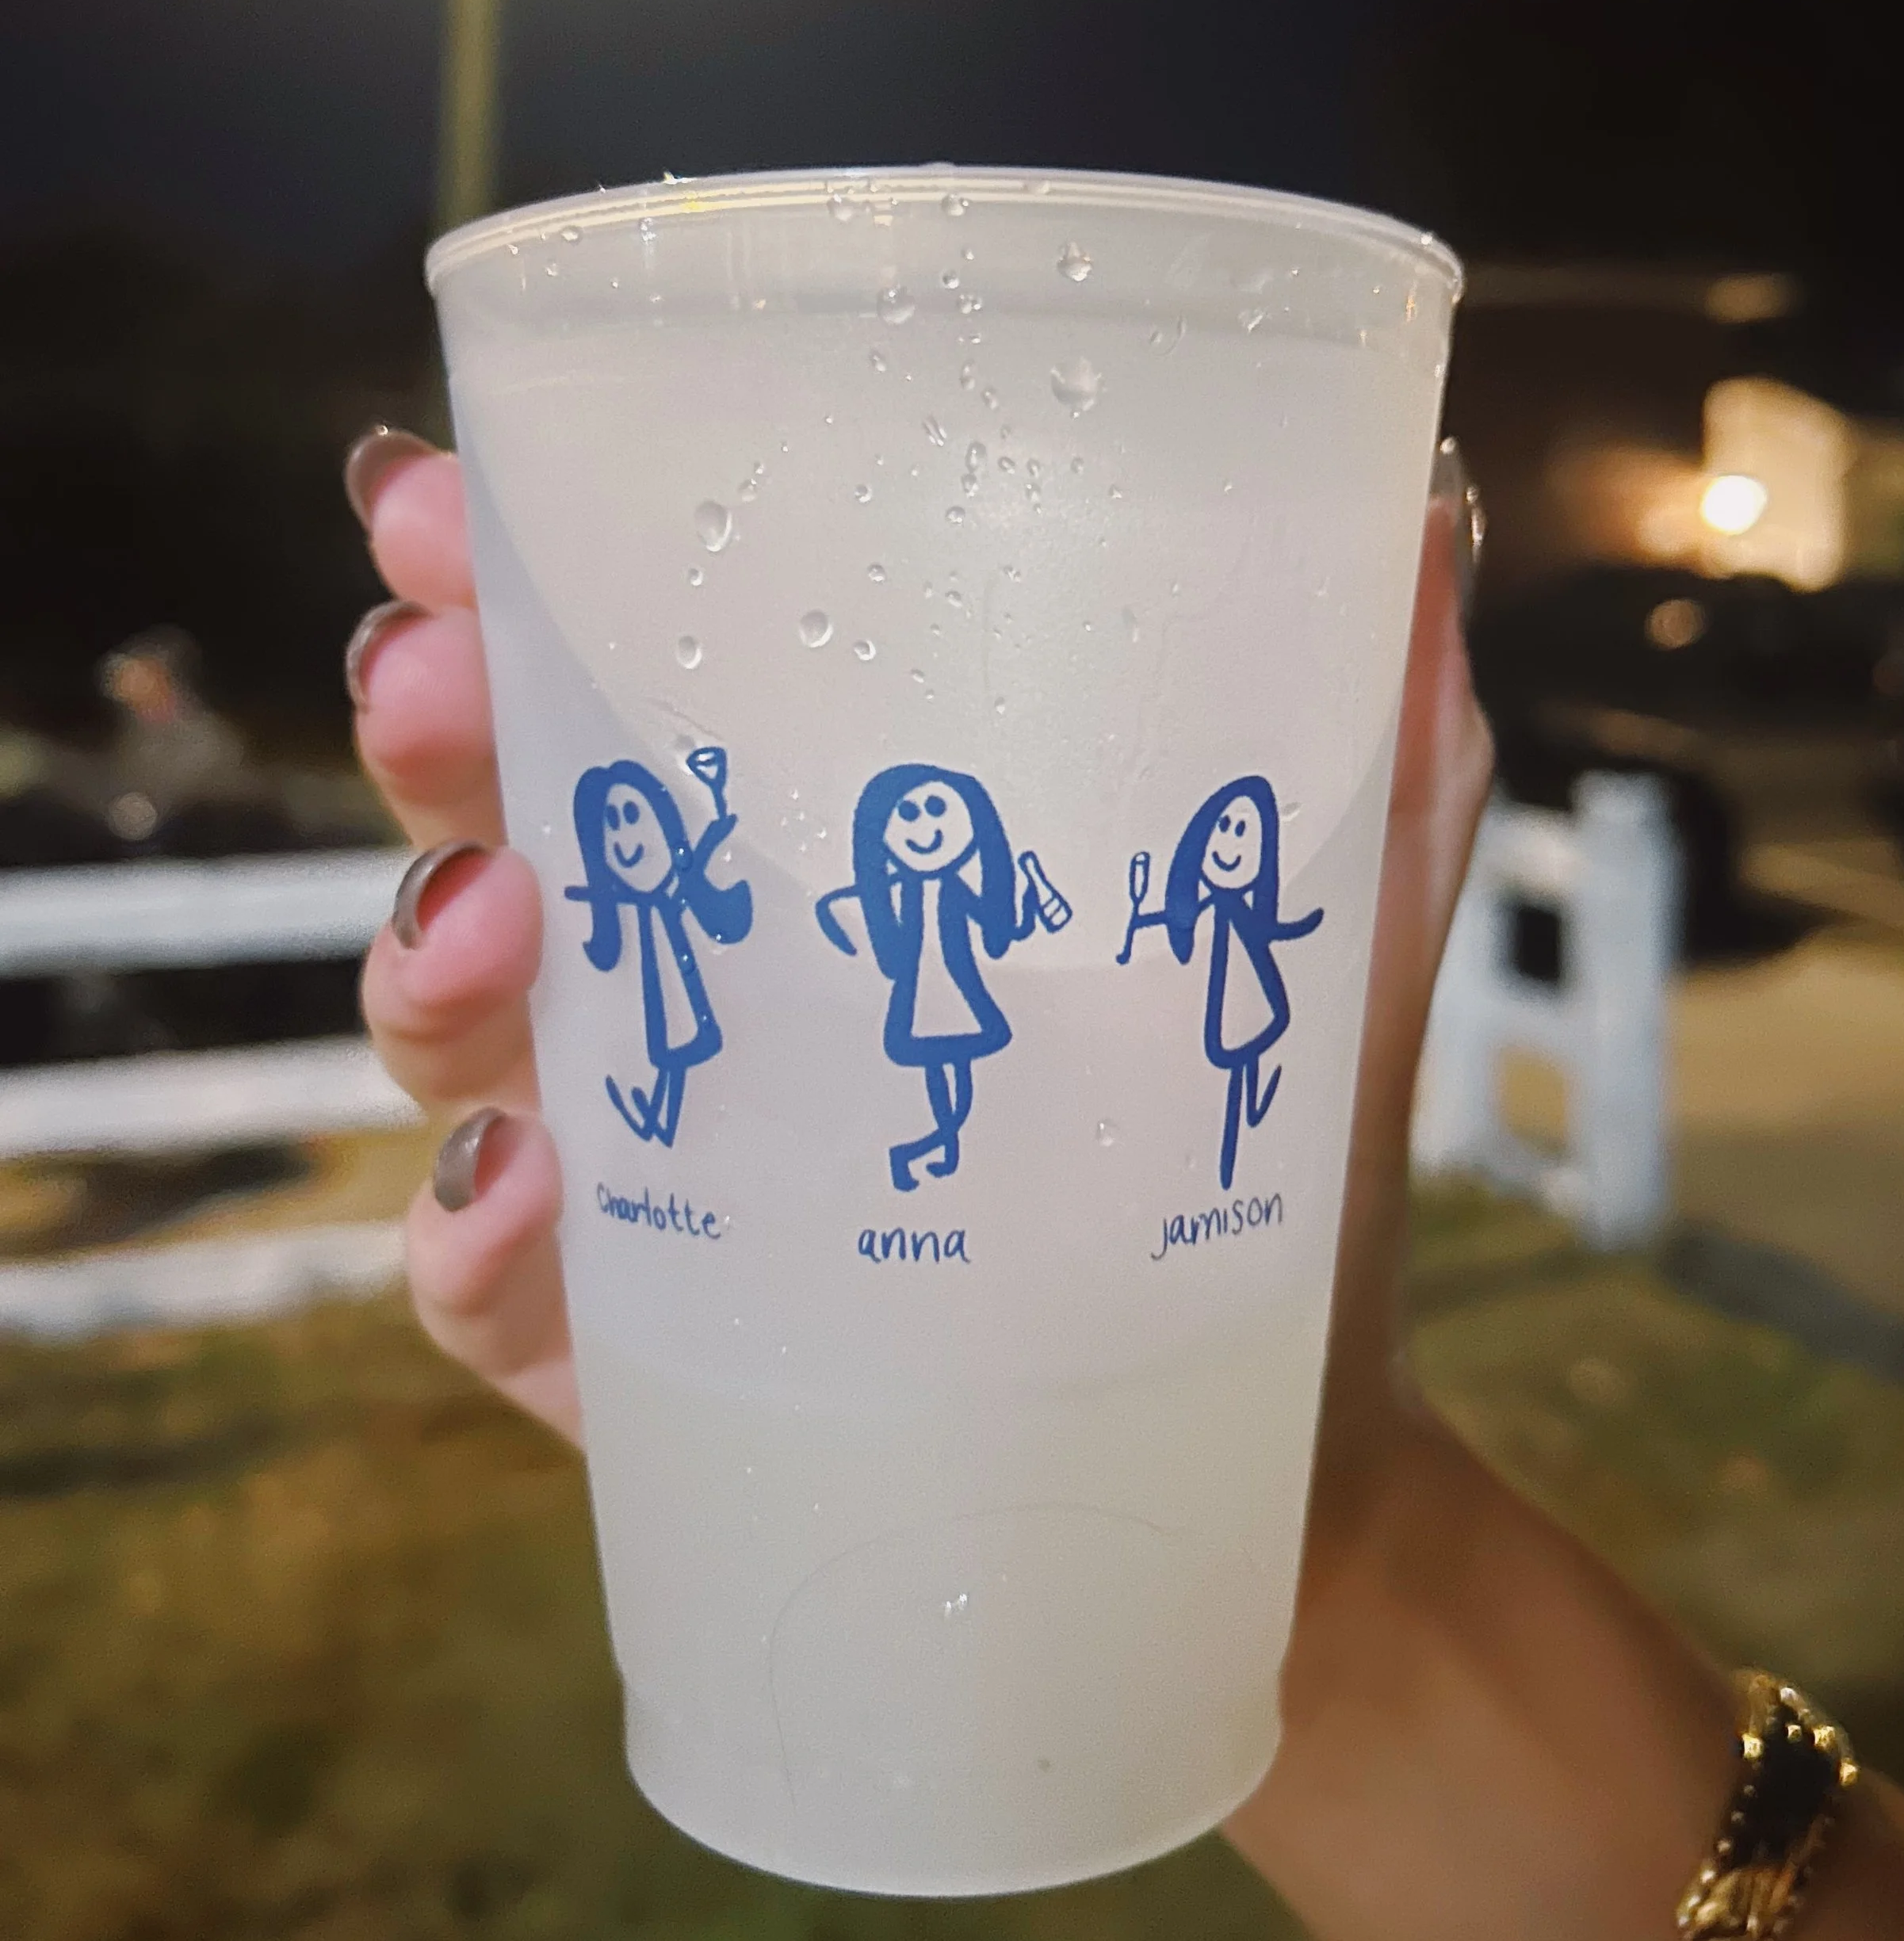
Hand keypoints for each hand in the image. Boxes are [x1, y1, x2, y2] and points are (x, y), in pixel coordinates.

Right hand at [345, 442, 1488, 1464]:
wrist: (1278, 1442)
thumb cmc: (1271, 1136)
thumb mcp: (1332, 908)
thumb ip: (1380, 722)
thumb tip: (1434, 503)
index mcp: (817, 836)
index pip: (625, 671)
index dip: (504, 572)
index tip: (444, 498)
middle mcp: (706, 970)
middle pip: (496, 815)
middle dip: (438, 720)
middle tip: (438, 675)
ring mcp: (658, 1156)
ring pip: (460, 1029)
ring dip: (431, 956)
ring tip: (500, 916)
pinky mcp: (642, 1338)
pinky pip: (496, 1280)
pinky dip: (478, 1230)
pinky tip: (535, 1186)